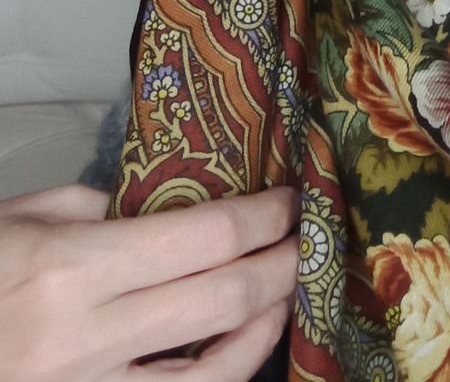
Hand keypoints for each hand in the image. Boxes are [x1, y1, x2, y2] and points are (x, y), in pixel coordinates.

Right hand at [0, 182, 298, 379]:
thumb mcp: (18, 220)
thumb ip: (91, 209)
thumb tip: (157, 206)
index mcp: (72, 270)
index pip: (203, 238)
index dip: (261, 217)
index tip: (290, 198)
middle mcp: (89, 338)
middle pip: (223, 299)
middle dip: (280, 264)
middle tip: (308, 237)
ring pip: (215, 371)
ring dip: (265, 325)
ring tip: (288, 290)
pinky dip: (222, 376)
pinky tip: (241, 349)